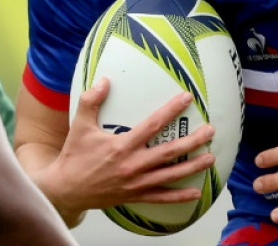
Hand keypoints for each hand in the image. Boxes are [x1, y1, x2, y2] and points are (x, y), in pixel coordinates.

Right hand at [45, 78, 215, 215]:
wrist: (67, 189)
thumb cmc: (74, 156)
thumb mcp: (79, 125)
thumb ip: (91, 101)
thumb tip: (104, 80)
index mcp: (122, 145)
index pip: (153, 124)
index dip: (171, 110)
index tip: (186, 98)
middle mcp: (133, 164)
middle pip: (170, 151)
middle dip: (193, 141)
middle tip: (210, 131)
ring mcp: (136, 182)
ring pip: (171, 174)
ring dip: (193, 166)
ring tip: (211, 158)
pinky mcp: (135, 196)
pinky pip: (161, 197)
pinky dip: (179, 196)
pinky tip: (195, 193)